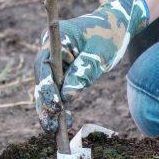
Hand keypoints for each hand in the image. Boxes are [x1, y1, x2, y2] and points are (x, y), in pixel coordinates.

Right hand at [34, 0, 148, 131]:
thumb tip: (66, 97)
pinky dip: (61, 106)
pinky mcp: (62, 72)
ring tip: (53, 130)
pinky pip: (58, 91)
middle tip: (50, 126)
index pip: (44, 67)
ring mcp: (55, 62)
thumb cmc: (108, 35)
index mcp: (54, 39)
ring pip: (47, 89)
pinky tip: (64, 122)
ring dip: (50, 110)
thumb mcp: (97, 54)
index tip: (55, 106)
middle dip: (45, 104)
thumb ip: (82, 73)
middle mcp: (49, 50)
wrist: (116, 28)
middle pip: (42, 81)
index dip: (47, 88)